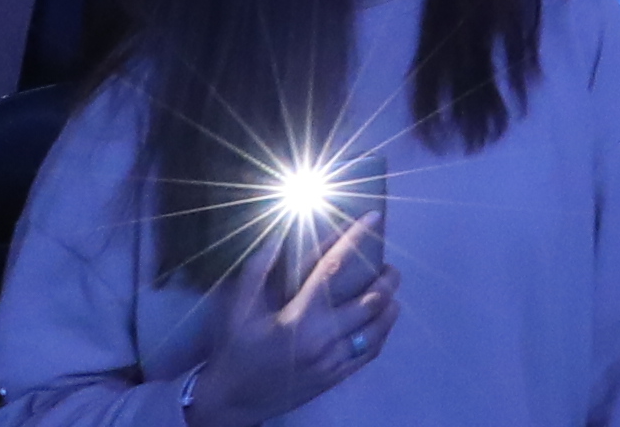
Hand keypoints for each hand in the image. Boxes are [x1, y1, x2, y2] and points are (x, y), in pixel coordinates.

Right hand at [192, 213, 397, 426]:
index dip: (356, 239)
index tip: (374, 217)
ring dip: (390, 304)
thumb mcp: (237, 310)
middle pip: (372, 300)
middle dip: (387, 277)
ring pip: (378, 328)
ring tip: (389, 290)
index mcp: (298, 318)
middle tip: (388, 265)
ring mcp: (332, 362)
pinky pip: (370, 352)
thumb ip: (257, 271)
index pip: (335, 269)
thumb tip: (277, 237)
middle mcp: (322, 339)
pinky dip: (381, 331)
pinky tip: (379, 320)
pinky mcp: (335, 378)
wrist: (229, 401)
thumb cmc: (235, 350)